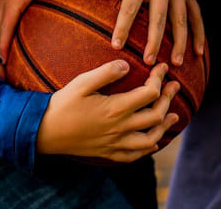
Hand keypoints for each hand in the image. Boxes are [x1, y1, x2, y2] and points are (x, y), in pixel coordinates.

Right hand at [36, 61, 178, 161]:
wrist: (46, 131)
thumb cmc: (63, 104)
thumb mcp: (82, 82)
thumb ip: (106, 72)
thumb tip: (127, 64)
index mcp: (116, 108)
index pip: (149, 93)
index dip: (160, 79)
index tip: (162, 67)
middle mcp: (121, 128)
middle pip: (156, 115)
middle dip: (168, 98)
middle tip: (174, 86)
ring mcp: (116, 143)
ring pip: (151, 139)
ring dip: (164, 126)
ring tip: (173, 116)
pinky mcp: (109, 152)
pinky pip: (136, 155)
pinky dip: (148, 148)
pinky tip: (152, 142)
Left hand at [95, 0, 204, 65]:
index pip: (131, 7)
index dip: (123, 27)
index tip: (117, 45)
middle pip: (159, 18)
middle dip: (154, 41)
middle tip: (148, 62)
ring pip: (181, 20)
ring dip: (179, 43)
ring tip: (174, 63)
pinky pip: (196, 16)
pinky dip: (199, 34)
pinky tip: (198, 53)